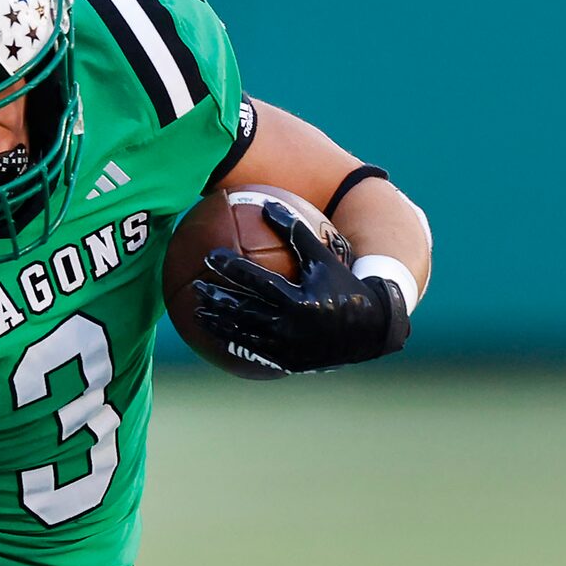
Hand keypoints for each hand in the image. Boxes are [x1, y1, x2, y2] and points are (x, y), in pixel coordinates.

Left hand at [189, 200, 410, 373]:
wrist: (369, 328)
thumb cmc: (344, 286)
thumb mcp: (323, 258)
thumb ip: (295, 233)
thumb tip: (268, 204)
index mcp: (299, 299)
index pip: (257, 281)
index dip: (231, 268)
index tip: (210, 255)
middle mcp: (290, 325)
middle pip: (243, 311)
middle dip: (216, 298)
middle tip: (195, 287)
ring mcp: (286, 346)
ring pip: (242, 335)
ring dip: (217, 324)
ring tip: (197, 313)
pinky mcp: (284, 361)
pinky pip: (252, 350)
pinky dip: (232, 341)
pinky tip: (216, 333)